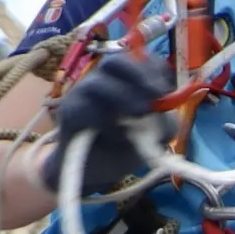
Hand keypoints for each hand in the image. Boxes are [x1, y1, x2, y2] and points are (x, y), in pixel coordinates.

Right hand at [51, 50, 169, 198]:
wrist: (98, 173)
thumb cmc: (126, 146)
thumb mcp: (155, 136)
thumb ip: (165, 123)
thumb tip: (162, 111)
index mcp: (127, 81)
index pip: (141, 60)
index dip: (154, 70)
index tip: (164, 90)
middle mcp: (104, 81)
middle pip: (115, 61)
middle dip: (138, 74)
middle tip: (154, 95)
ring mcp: (83, 94)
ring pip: (97, 83)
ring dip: (122, 97)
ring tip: (138, 116)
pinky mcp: (70, 112)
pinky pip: (83, 108)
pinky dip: (104, 121)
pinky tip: (118, 135)